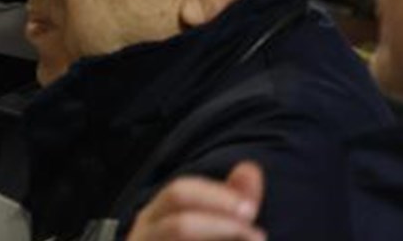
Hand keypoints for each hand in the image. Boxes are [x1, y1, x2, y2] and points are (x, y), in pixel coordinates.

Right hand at [128, 161, 265, 240]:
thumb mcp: (209, 227)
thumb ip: (229, 201)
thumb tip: (250, 168)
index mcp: (155, 217)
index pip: (179, 193)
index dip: (217, 197)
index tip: (250, 208)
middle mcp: (144, 238)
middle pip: (179, 226)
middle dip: (222, 226)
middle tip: (258, 235)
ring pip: (179, 236)